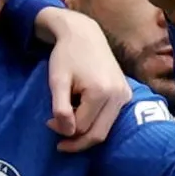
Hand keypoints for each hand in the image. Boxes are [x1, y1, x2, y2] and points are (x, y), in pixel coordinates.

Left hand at [37, 8, 130, 152]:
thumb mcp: (57, 81)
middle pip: (98, 135)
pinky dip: (95, 124)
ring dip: (85, 133)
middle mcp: (119, 96)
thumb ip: (61, 108)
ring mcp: (125, 96)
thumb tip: (68, 133)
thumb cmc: (67, 55)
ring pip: (105, 130)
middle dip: (76, 141)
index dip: (62, 129)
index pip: (81, 128)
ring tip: (68, 125)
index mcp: (101, 92)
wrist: (85, 34)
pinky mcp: (126, 94)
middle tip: (59, 140)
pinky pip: (111, 120)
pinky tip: (82, 116)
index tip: (48, 121)